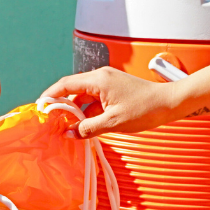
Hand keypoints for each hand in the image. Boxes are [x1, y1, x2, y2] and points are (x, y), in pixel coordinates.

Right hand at [40, 66, 182, 137]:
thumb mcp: (113, 123)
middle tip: (51, 122)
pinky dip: (87, 110)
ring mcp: (108, 82)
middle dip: (61, 106)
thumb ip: (88, 128)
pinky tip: (84, 125)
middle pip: (72, 89)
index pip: (65, 85)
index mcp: (98, 80)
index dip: (50, 96)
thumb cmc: (145, 110)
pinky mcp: (114, 89)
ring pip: (83, 95)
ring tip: (67, 127)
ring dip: (75, 110)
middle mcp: (101, 76)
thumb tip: (69, 133)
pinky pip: (94, 98)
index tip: (40, 108)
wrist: (169, 103)